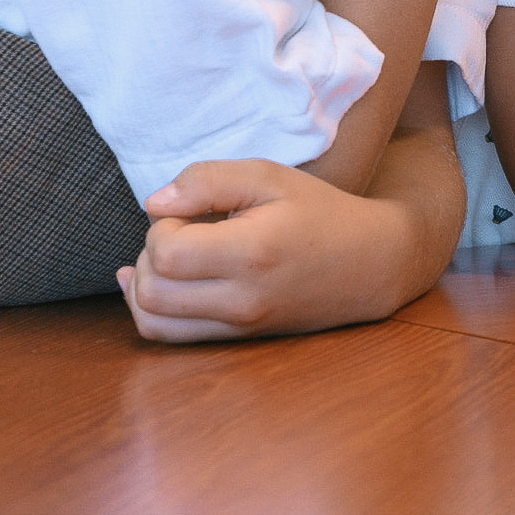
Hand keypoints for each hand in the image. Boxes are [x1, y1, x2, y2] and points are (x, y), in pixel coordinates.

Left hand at [117, 160, 419, 342]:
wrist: (370, 263)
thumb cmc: (320, 212)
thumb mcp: (270, 176)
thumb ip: (207, 180)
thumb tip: (154, 204)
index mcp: (252, 253)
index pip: (165, 252)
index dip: (163, 224)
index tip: (193, 211)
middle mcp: (242, 300)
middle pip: (150, 291)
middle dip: (149, 254)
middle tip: (183, 230)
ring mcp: (239, 327)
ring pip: (152, 321)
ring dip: (145, 284)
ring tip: (174, 256)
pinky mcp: (237, 339)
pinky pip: (170, 337)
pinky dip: (153, 310)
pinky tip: (159, 281)